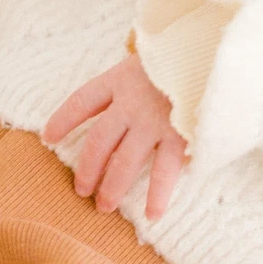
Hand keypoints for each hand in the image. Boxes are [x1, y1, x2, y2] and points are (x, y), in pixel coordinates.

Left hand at [43, 55, 187, 217]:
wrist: (214, 49)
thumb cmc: (186, 51)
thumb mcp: (153, 55)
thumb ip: (139, 74)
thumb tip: (132, 83)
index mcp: (120, 79)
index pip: (81, 102)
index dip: (63, 119)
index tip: (49, 136)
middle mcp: (130, 102)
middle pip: (98, 142)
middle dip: (87, 169)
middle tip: (81, 191)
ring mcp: (153, 121)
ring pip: (123, 162)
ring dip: (112, 188)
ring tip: (104, 207)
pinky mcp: (178, 134)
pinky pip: (163, 171)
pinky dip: (157, 195)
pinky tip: (152, 214)